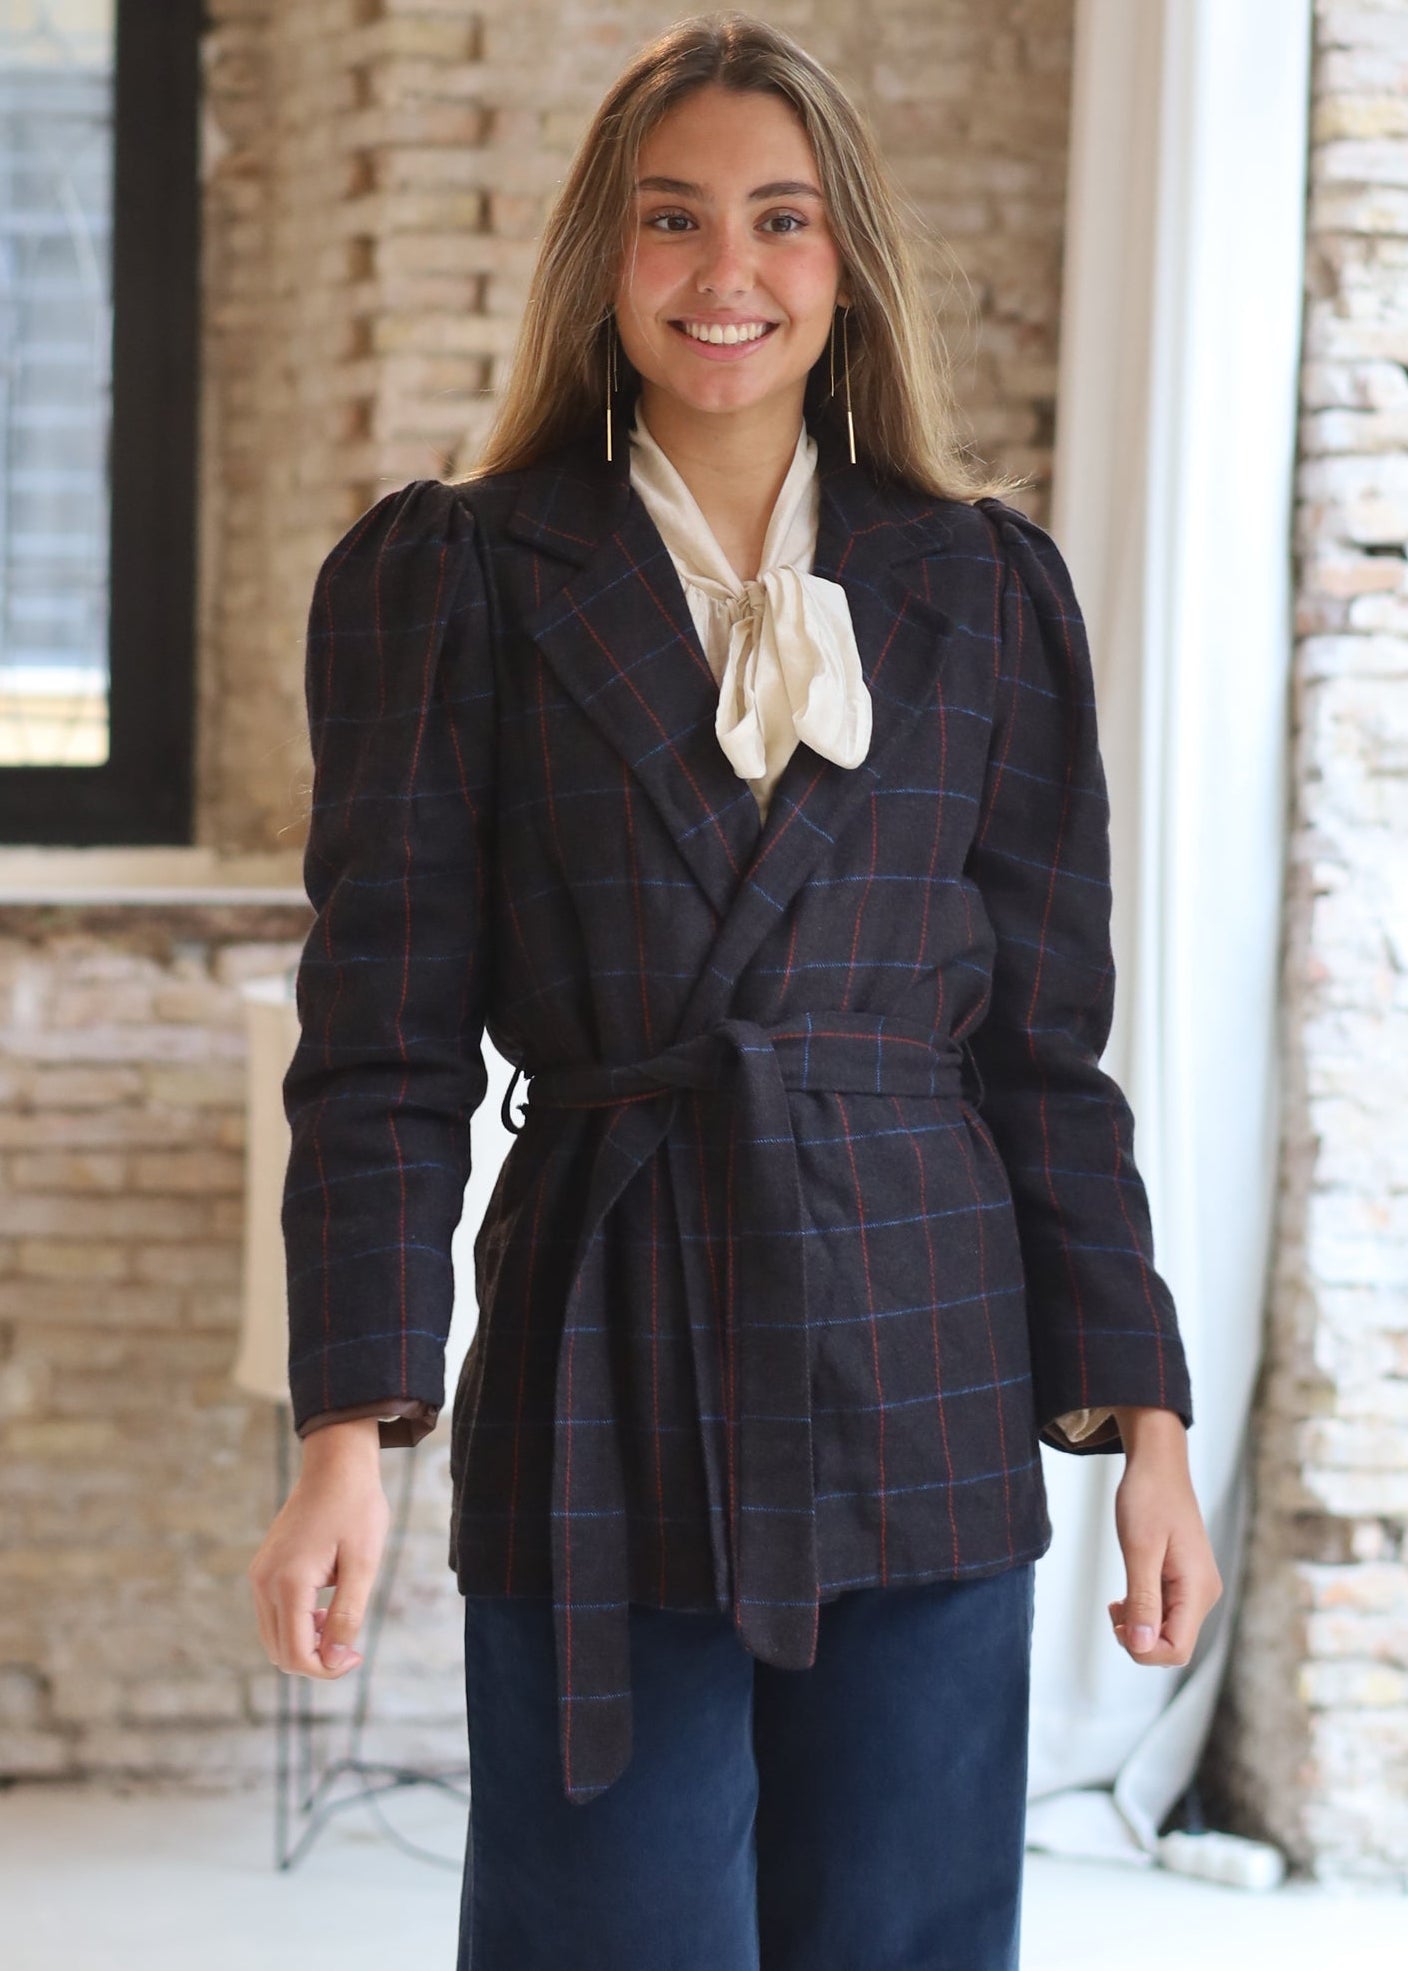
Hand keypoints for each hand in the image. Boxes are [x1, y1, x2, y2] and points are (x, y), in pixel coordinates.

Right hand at [247, 1418, 390, 1678]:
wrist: (336, 1465)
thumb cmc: (356, 1509)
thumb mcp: (363, 1563)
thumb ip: (348, 1614)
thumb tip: (335, 1658)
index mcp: (288, 1583)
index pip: (297, 1654)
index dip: (327, 1669)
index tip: (356, 1657)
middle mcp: (264, 1582)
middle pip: (279, 1652)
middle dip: (315, 1659)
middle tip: (351, 1645)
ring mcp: (259, 1575)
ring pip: (274, 1637)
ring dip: (306, 1642)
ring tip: (340, 1620)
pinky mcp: (262, 1568)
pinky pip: (272, 1615)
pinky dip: (296, 1624)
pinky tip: (325, 1606)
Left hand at [1106, 1405, 1221, 1667]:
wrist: (1158, 1465)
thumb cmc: (1148, 1499)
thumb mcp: (1139, 1550)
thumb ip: (1143, 1600)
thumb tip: (1142, 1646)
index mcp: (1197, 1589)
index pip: (1176, 1649)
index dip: (1144, 1650)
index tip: (1117, 1623)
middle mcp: (1204, 1593)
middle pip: (1173, 1645)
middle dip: (1139, 1638)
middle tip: (1113, 1609)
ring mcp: (1196, 1587)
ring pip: (1168, 1630)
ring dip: (1139, 1624)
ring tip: (1117, 1601)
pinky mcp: (1186, 1580)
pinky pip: (1167, 1612)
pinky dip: (1144, 1611)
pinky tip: (1127, 1596)